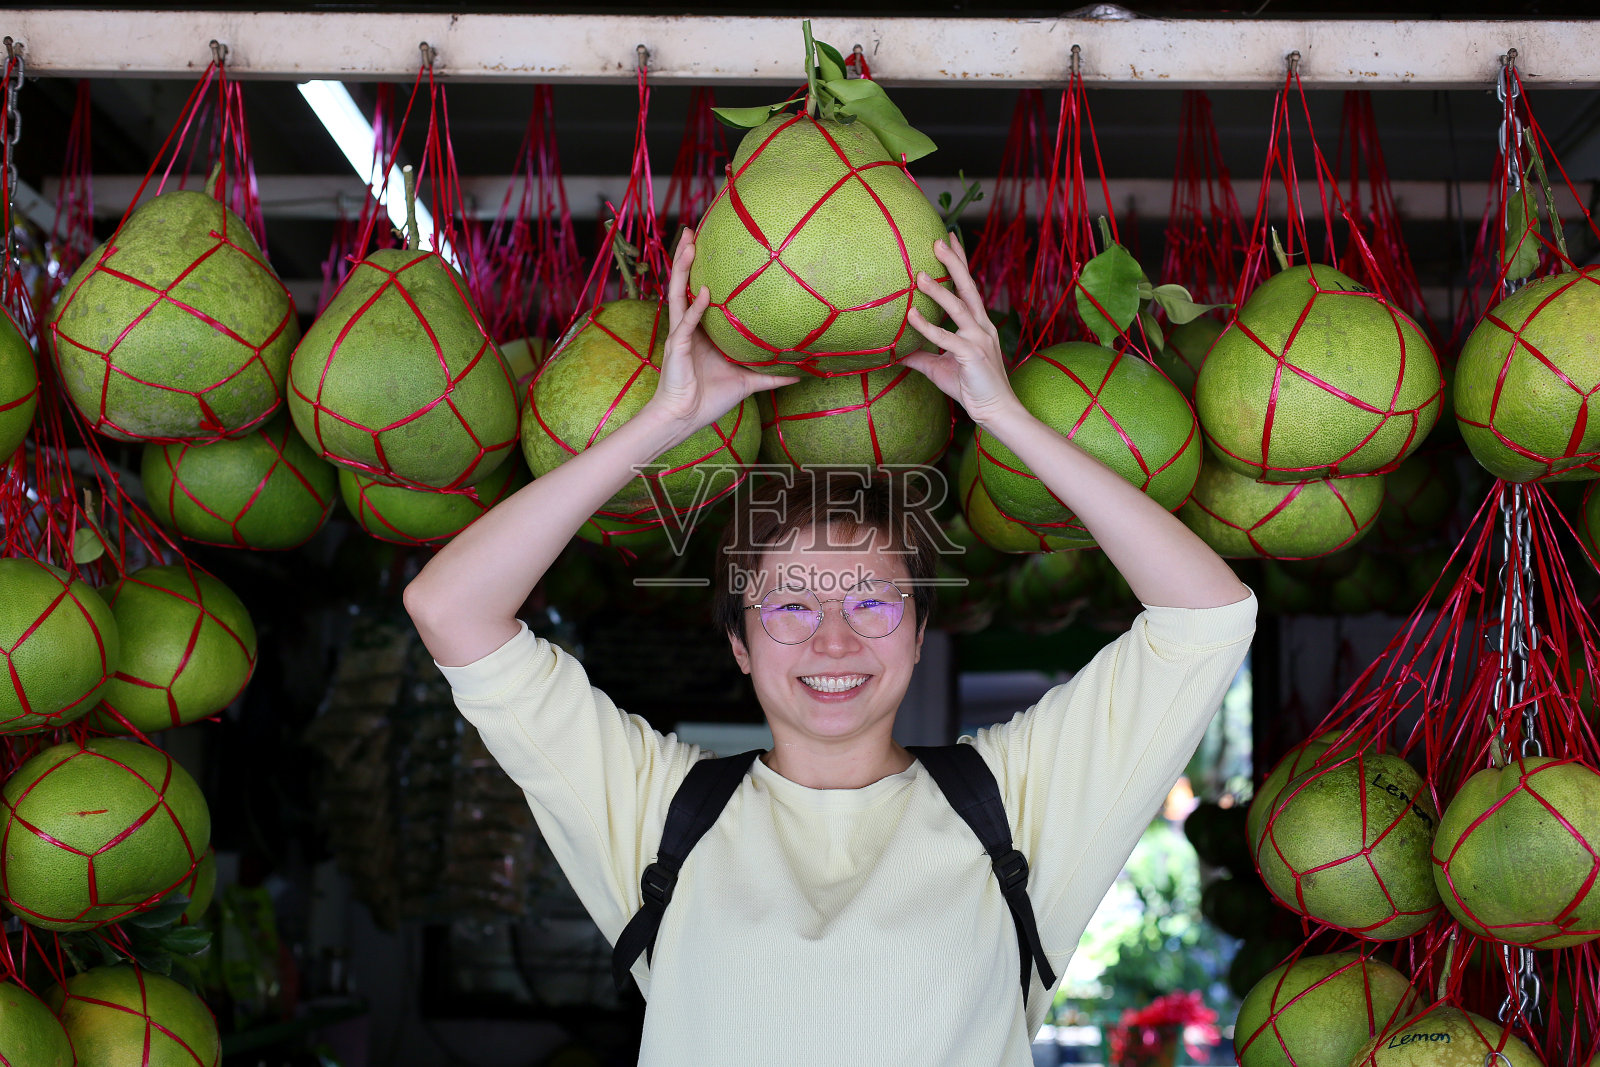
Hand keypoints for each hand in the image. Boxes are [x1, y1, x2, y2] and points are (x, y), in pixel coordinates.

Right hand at [646, 229, 798, 429]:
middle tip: (691, 229)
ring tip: (689, 243)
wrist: (685, 419)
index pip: (697, 291)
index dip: (699, 267)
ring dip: (682, 269)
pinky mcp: (677, 347)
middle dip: (685, 257)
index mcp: (700, 331)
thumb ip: (771, 376)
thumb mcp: (747, 383)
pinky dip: (695, 308)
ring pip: (678, 294)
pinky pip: (686, 324)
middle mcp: (687, 327)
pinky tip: (705, 292)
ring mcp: (680, 334)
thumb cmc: (709, 399)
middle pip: (683, 284)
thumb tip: (800, 375)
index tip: (706, 242)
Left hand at [903, 234, 1020, 427]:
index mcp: (977, 325)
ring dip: (939, 291)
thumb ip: (921, 355)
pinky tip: (912, 316)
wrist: (995, 410)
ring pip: (959, 308)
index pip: (968, 287)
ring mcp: (979, 339)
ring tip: (920, 275)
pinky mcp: (972, 356)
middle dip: (954, 263)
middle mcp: (981, 326)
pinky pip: (947, 338)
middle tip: (938, 241)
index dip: (960, 262)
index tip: (950, 239)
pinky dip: (928, 327)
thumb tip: (897, 351)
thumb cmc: (970, 388)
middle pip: (968, 287)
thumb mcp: (939, 368)